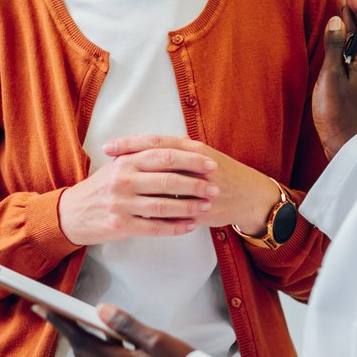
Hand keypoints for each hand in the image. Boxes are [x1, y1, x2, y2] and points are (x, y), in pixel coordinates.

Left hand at [38, 305, 194, 356]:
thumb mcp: (159, 342)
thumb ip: (128, 326)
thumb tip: (101, 311)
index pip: (81, 340)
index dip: (59, 323)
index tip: (42, 308)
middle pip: (86, 355)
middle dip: (72, 335)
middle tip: (59, 316)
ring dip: (94, 350)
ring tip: (92, 331)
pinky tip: (125, 356)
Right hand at [57, 141, 217, 245]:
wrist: (72, 213)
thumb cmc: (102, 187)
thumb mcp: (119, 164)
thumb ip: (148, 153)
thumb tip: (185, 141)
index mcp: (125, 160)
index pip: (163, 154)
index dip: (189, 159)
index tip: (210, 163)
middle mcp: (122, 179)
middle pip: (166, 178)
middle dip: (195, 182)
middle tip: (215, 187)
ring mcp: (121, 203)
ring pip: (163, 204)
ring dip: (189, 206)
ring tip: (206, 206)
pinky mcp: (121, 225)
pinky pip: (154, 227)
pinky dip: (175, 227)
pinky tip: (190, 225)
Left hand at [102, 135, 281, 236]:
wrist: (249, 195)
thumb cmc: (221, 172)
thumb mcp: (200, 154)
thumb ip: (176, 150)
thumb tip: (147, 145)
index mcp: (192, 148)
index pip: (155, 142)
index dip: (130, 144)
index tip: (108, 147)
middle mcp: (194, 164)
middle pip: (155, 162)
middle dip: (128, 165)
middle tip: (106, 168)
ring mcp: (198, 188)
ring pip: (163, 189)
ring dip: (138, 191)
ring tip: (116, 192)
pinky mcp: (201, 209)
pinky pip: (175, 212)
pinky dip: (156, 214)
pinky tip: (137, 214)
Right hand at [312, 0, 356, 158]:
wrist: (346, 148)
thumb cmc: (336, 115)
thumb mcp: (330, 79)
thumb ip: (332, 49)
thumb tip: (336, 20)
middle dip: (356, 13)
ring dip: (351, 29)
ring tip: (338, 14)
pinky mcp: (356, 90)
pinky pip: (353, 59)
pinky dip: (345, 46)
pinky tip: (335, 46)